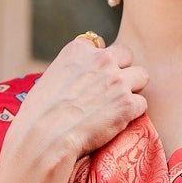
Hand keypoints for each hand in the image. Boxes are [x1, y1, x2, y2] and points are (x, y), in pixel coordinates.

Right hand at [8, 36, 148, 170]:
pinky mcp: (127, 104)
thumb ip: (73, 69)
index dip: (100, 63)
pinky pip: (142, 103)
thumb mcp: (51, 77)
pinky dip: (133, 113)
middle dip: (122, 70)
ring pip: (141, 76)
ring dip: (132, 89)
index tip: (93, 79)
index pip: (102, 45)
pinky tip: (117, 122)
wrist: (45, 137)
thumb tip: (82, 76)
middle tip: (110, 92)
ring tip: (117, 106)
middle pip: (127, 55)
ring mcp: (117, 81)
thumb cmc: (39, 114)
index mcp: (79, 49)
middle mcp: (101, 59)